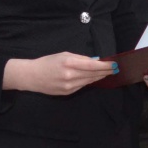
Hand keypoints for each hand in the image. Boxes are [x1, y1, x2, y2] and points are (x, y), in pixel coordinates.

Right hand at [2, 52, 118, 94]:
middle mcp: (70, 76)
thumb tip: (95, 61)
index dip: (105, 65)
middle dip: (105, 71)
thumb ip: (80, 58)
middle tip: (115, 69)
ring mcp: (69, 86)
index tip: (114, 64)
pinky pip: (82, 86)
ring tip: (107, 73)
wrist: (32, 76)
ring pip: (89, 81)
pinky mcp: (68, 93)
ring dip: (99, 77)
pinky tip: (94, 78)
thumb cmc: (48, 62)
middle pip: (93, 74)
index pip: (92, 65)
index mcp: (69, 63)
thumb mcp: (64, 55)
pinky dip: (89, 81)